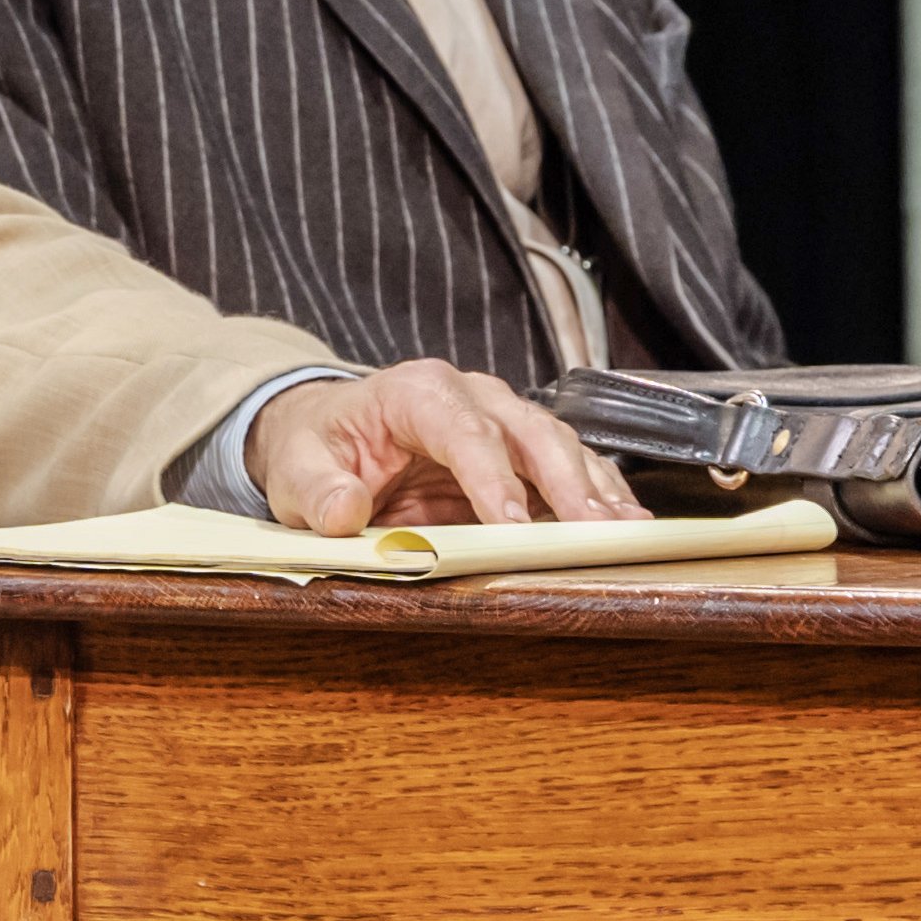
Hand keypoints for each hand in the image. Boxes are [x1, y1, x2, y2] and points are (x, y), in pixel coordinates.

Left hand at [242, 361, 641, 535]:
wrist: (330, 433)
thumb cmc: (318, 447)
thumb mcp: (296, 468)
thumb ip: (317, 490)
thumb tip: (342, 512)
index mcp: (416, 391)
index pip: (462, 429)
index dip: (490, 476)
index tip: (509, 523)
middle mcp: (470, 396)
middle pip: (528, 431)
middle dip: (563, 481)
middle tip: (590, 529)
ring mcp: (501, 420)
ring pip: (559, 445)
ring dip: (593, 487)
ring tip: (624, 528)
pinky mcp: (518, 452)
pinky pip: (567, 467)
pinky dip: (597, 492)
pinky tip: (624, 521)